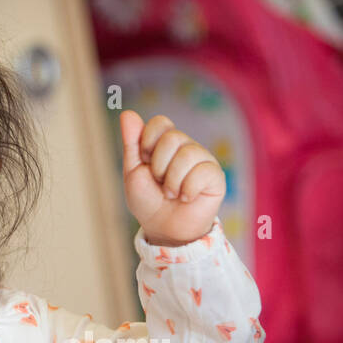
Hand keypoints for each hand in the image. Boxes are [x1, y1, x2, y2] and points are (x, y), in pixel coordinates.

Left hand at [119, 110, 225, 246]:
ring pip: (188, 154)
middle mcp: (187, 147)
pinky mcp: (215, 176)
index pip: (161, 122)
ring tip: (172, 194)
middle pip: (173, 137)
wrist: (164, 229)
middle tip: (160, 184)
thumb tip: (128, 113)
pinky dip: (188, 190)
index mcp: (166, 142)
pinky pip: (202, 172)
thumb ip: (131, 143)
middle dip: (159, 166)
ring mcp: (203, 160)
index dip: (148, 142)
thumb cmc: (148, 202)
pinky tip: (187, 199)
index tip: (145, 162)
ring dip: (173, 181)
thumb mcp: (133, 172)